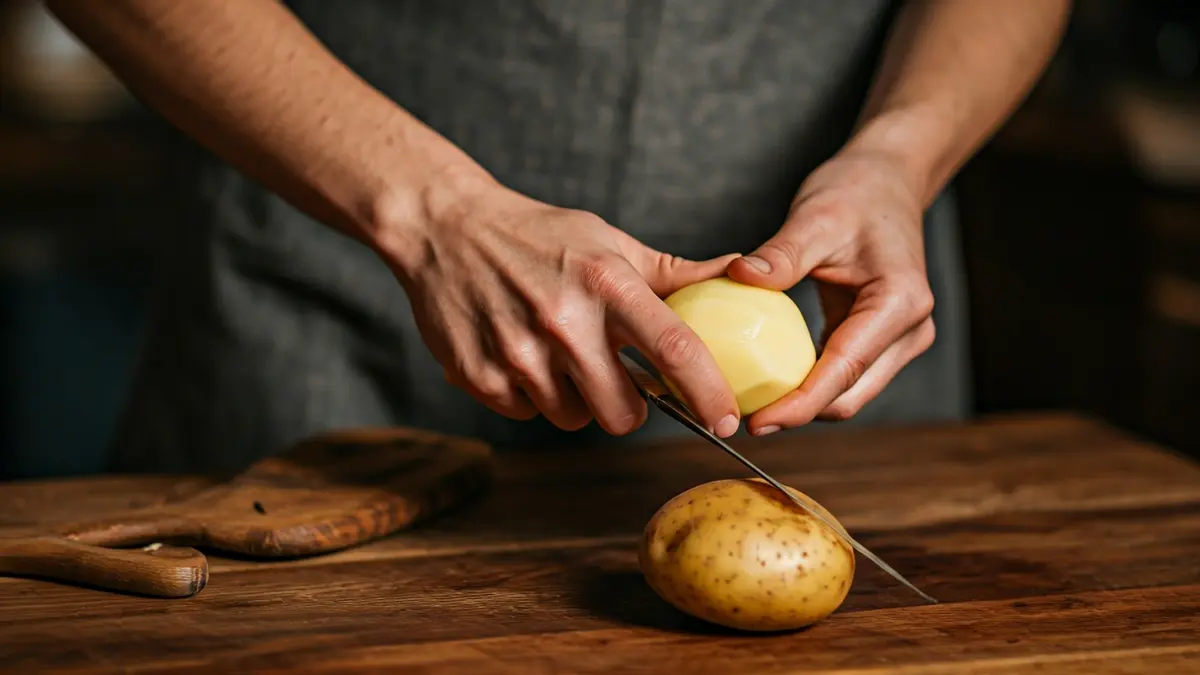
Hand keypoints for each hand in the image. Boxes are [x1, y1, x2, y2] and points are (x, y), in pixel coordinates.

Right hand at [380, 170, 742, 436]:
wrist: (444, 228)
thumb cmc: (537, 236)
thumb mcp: (608, 242)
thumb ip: (673, 272)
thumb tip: (739, 272)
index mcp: (606, 283)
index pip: (674, 349)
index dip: (707, 392)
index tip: (726, 420)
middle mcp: (564, 321)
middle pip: (624, 414)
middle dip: (629, 409)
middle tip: (616, 380)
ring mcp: (518, 352)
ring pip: (574, 419)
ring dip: (576, 400)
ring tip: (557, 355)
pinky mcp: (480, 375)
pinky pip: (527, 414)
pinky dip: (531, 395)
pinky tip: (520, 353)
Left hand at [726, 150, 935, 433]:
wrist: (887, 181)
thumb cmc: (856, 193)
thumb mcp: (815, 217)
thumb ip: (780, 255)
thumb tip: (737, 276)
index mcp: (900, 302)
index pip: (845, 370)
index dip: (800, 405)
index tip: (758, 422)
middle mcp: (909, 330)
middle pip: (850, 395)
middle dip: (798, 413)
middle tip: (741, 417)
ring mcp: (899, 339)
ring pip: (848, 393)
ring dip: (803, 403)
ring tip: (750, 403)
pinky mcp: (880, 339)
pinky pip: (843, 375)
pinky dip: (808, 384)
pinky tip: (769, 380)